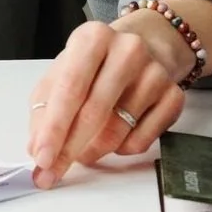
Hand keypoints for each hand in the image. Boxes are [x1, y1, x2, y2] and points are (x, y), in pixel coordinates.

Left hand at [29, 18, 190, 189]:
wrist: (144, 47)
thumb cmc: (92, 66)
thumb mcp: (60, 76)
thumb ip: (44, 111)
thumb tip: (37, 149)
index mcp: (92, 39)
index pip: (70, 89)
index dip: (54, 129)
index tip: (42, 159)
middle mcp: (127, 50)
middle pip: (95, 112)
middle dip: (69, 150)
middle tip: (52, 173)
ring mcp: (155, 72)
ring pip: (118, 130)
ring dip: (93, 151)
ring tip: (83, 151)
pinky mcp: (174, 95)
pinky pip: (142, 140)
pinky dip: (120, 150)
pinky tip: (114, 139)